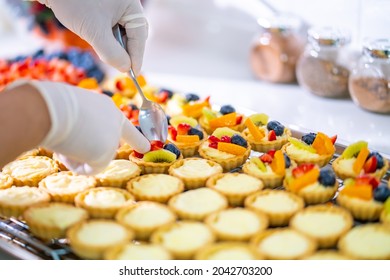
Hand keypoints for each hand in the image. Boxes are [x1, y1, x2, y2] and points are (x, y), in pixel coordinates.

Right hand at [25, 80, 149, 174]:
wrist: (51, 107)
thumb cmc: (53, 106)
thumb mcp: (72, 113)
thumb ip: (84, 129)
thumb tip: (80, 149)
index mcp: (107, 109)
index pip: (126, 127)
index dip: (136, 139)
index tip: (147, 148)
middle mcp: (115, 122)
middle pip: (103, 146)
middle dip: (88, 151)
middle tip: (70, 144)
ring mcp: (113, 137)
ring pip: (93, 158)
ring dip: (75, 155)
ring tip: (63, 138)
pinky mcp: (106, 153)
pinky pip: (89, 169)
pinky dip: (74, 165)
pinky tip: (65, 151)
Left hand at [37, 0, 147, 73]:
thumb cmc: (74, 4)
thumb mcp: (94, 32)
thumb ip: (112, 53)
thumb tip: (126, 68)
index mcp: (131, 5)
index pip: (140, 36)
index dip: (137, 57)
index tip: (133, 74)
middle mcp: (127, 4)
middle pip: (135, 33)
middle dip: (128, 51)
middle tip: (121, 66)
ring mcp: (118, 5)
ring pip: (125, 32)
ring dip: (118, 45)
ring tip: (107, 54)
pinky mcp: (108, 7)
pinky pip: (115, 27)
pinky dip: (110, 38)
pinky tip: (101, 43)